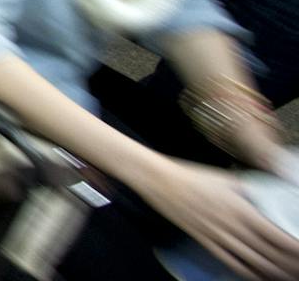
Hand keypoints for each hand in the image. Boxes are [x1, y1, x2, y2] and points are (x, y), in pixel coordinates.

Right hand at [137, 158, 298, 279]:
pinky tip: (260, 277)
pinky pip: (231, 264)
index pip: (277, 236)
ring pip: (253, 263)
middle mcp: (233, 228)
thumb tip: (273, 193)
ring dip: (273, 273)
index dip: (294, 248)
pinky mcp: (206, 243)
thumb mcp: (229, 178)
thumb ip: (253, 189)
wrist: (161, 181)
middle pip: (269, 255)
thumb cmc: (194, 176)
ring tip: (288, 276)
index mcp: (242, 210)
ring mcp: (219, 238)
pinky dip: (248, 274)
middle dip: (288, 265)